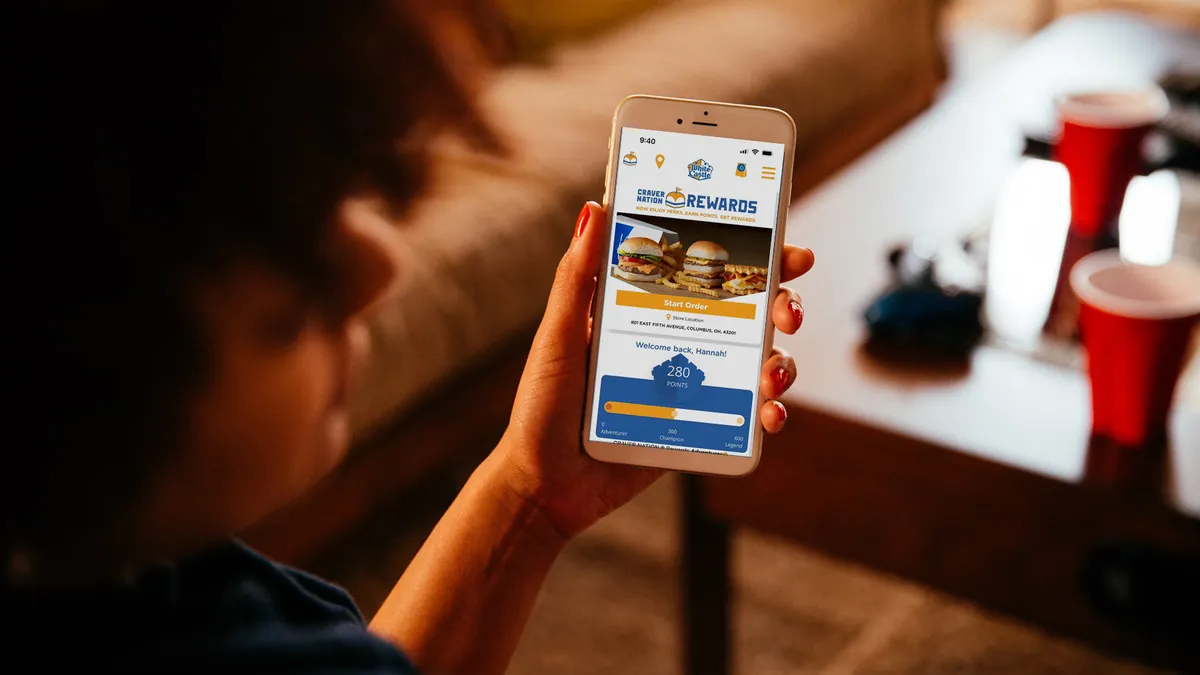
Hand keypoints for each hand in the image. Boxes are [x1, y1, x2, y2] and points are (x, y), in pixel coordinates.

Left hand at [497, 202, 814, 538]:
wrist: (545, 485)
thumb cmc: (543, 405)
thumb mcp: (558, 335)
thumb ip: (576, 278)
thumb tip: (595, 209)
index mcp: (648, 309)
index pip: (709, 271)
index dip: (755, 256)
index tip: (787, 248)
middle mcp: (678, 341)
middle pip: (749, 313)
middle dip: (783, 305)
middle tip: (786, 311)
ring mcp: (694, 386)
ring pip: (759, 363)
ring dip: (782, 362)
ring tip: (771, 375)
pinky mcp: (700, 429)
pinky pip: (748, 417)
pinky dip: (770, 414)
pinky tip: (768, 417)